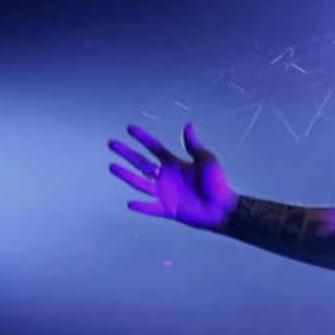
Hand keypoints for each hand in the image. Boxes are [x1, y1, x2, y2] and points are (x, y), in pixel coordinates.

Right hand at [108, 123, 237, 228]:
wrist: (223, 208)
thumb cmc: (217, 183)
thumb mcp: (206, 160)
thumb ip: (194, 145)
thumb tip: (188, 125)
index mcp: (174, 163)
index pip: (154, 148)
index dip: (142, 138)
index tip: (129, 128)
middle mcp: (166, 177)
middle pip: (141, 162)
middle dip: (126, 153)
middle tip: (111, 143)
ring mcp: (165, 193)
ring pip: (140, 183)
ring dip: (126, 175)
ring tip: (111, 166)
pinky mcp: (168, 209)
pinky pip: (151, 208)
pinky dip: (142, 206)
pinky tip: (129, 203)